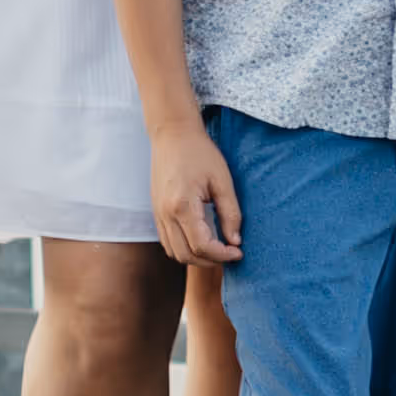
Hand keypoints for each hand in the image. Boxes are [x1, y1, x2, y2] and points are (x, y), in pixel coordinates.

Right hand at [150, 123, 240, 265]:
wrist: (172, 134)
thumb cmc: (199, 153)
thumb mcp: (222, 180)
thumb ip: (230, 213)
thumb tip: (235, 241)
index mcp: (182, 206)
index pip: (202, 246)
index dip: (223, 255)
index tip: (239, 251)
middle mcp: (165, 214)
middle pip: (186, 256)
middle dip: (211, 261)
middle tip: (230, 253)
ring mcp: (158, 214)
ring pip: (174, 253)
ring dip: (196, 257)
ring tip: (217, 249)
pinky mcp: (156, 212)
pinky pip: (167, 242)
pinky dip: (184, 248)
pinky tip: (201, 239)